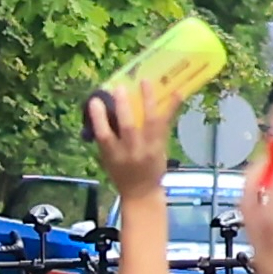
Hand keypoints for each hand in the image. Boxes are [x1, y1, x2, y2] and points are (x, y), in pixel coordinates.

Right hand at [89, 83, 171, 209]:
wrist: (142, 192)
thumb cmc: (120, 172)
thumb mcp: (107, 158)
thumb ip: (106, 137)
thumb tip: (101, 108)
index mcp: (112, 155)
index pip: (103, 135)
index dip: (98, 118)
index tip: (95, 101)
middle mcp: (131, 152)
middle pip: (128, 127)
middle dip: (123, 107)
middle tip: (120, 87)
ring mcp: (149, 149)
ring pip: (150, 123)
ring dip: (148, 101)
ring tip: (146, 82)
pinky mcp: (161, 146)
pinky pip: (167, 124)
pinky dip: (172, 108)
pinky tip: (177, 93)